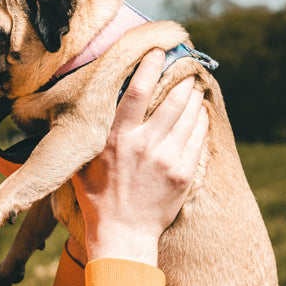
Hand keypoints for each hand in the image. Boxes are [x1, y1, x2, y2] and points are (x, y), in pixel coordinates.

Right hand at [71, 49, 208, 265]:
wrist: (122, 235)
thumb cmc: (98, 197)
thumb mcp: (84, 162)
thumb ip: (90, 135)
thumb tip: (85, 107)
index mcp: (117, 139)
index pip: (136, 92)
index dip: (149, 67)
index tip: (158, 50)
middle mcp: (143, 145)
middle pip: (171, 100)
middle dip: (181, 80)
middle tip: (185, 69)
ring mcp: (167, 160)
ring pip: (189, 116)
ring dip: (194, 98)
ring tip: (193, 88)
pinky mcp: (183, 174)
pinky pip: (198, 137)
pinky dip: (201, 120)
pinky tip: (199, 113)